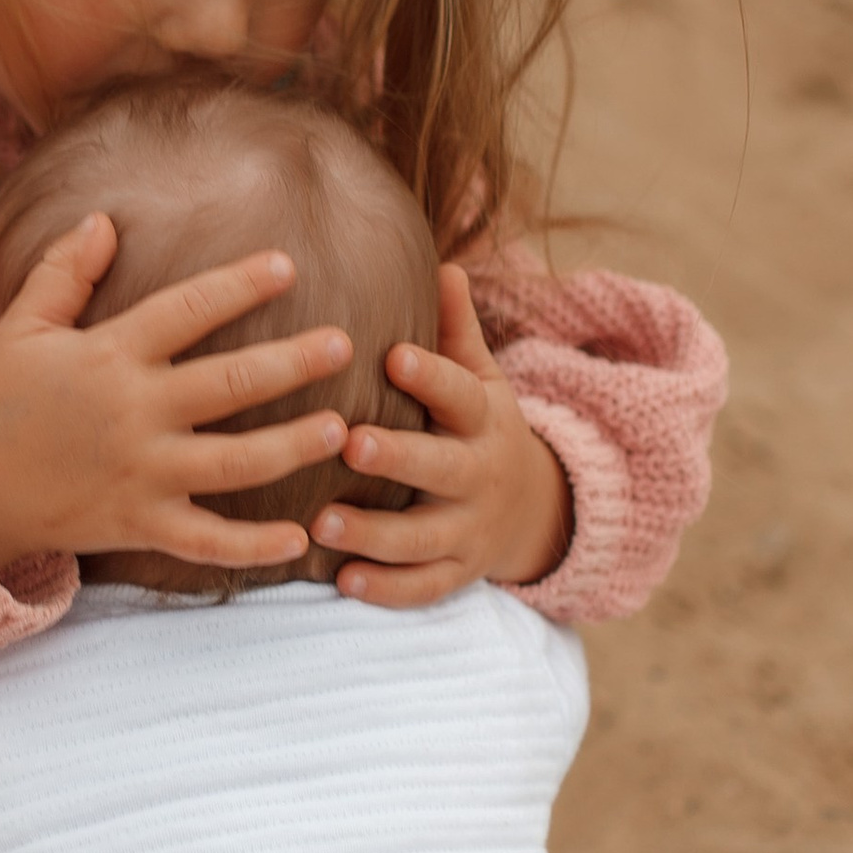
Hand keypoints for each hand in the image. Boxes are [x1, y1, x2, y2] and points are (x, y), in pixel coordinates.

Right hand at [0, 213, 354, 577]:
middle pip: (231, 383)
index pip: (188, 310)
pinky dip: (254, 546)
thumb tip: (104, 219)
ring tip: (339, 428)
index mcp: (110, 356)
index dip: (239, 284)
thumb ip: (64, 271)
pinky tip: (302, 538)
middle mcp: (135, 413)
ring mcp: (143, 474)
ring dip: (292, 446)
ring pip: (235, 462)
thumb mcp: (22, 326)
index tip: (288, 265)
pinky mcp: (141, 525)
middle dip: (294, 362)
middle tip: (345, 343)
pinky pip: (207, 542)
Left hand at [313, 263, 571, 609]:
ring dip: (374, 533)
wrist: (532, 510)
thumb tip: (446, 263)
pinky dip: (386, 588)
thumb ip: (457, 331)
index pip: (461, 394)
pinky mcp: (457, 574)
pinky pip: (423, 587)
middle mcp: (479, 475)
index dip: (431, 376)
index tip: (392, 355)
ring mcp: (470, 530)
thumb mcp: (482, 379)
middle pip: (443, 469)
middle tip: (348, 443)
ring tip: (321, 523)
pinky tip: (343, 581)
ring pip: (424, 537)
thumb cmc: (478, 428)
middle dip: (398, 458)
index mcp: (484, 418)